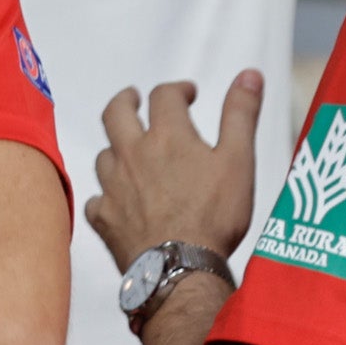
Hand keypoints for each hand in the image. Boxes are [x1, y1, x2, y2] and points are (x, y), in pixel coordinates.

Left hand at [86, 73, 263, 271]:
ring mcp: (113, 187)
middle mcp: (132, 155)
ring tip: (129, 151)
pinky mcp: (104, 218)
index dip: (177, 89)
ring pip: (104, 155)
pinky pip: (96, 200)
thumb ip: (241, 114)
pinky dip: (105, 196)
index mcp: (167, 136)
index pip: (164, 95)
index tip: (188, 94)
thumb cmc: (215, 216)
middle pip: (115, 113)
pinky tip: (115, 201)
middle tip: (134, 98)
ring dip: (116, 148)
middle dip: (126, 100)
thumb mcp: (239, 160)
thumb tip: (250, 74)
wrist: (182, 269)